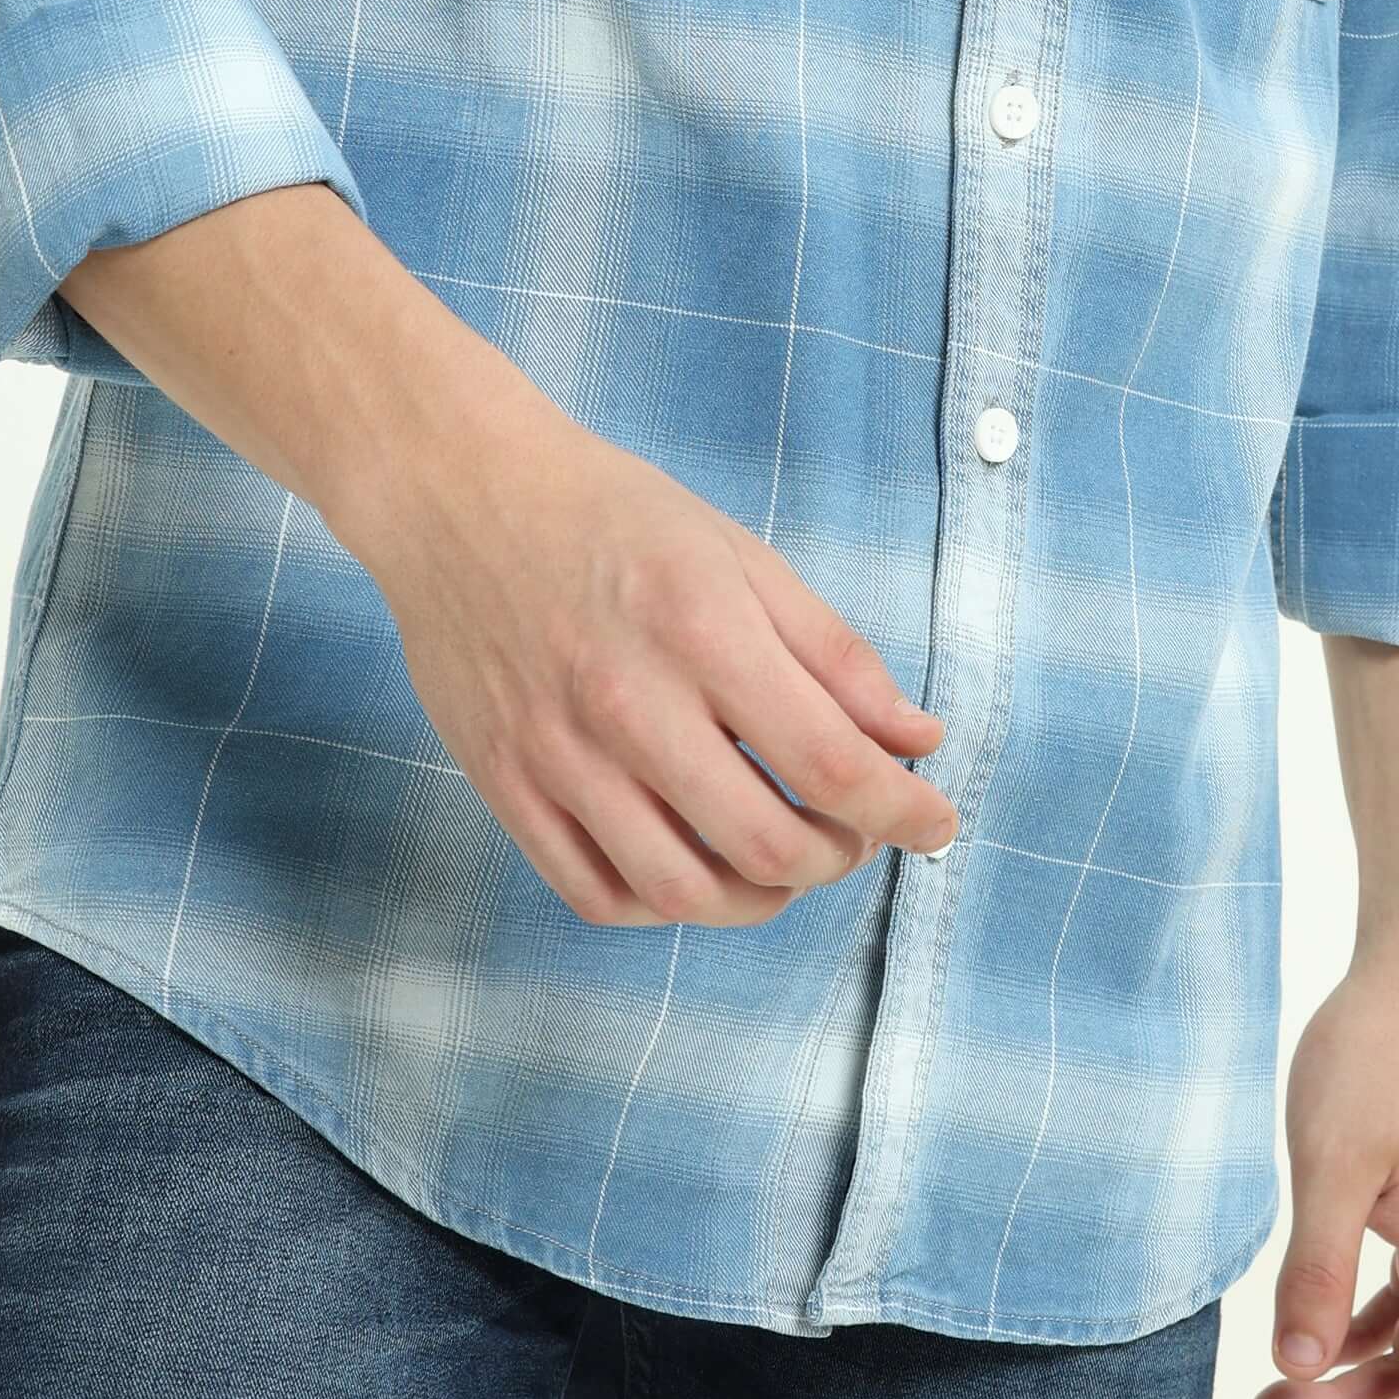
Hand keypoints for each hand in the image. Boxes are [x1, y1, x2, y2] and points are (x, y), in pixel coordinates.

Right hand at [346, 369, 957, 926]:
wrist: (461, 494)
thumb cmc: (613, 517)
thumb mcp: (742, 557)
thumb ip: (836, 655)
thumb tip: (920, 739)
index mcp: (703, 630)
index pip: (832, 764)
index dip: (904, 811)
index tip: (937, 821)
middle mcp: (630, 703)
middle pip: (767, 845)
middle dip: (839, 856)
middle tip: (854, 831)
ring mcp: (560, 754)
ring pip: (684, 891)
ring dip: (760, 897)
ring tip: (784, 861)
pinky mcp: (507, 785)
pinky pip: (597, 894)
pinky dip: (665, 904)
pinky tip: (696, 866)